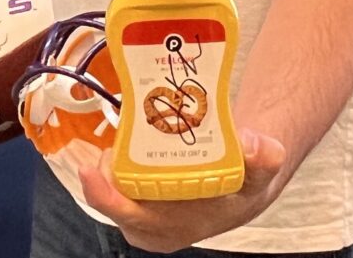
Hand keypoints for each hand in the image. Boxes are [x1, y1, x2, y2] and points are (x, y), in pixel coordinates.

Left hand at [77, 129, 287, 252]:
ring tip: (130, 121)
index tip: (91, 169)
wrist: (241, 183)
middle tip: (122, 125)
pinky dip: (118, 148)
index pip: (124, 214)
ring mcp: (137, 203)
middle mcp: (144, 222)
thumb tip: (253, 144)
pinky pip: (115, 167)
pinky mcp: (135, 186)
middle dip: (107, 161)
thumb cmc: (241, 187)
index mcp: (164, 230)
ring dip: (114, 150)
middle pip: (109, 191)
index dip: (103, 193)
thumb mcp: (259, 175)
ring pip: (110, 176)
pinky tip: (130, 125)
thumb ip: (261, 160)